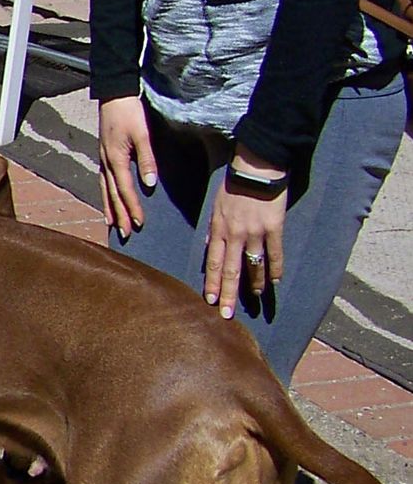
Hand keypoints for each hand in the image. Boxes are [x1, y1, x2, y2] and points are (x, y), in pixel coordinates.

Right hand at [98, 96, 157, 237]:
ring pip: (104, 189)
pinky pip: (103, 181)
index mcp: (115, 159)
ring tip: (112, 224)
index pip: (125, 190)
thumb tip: (149, 183)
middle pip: (112, 194)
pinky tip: (108, 200)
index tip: (139, 223)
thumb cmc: (130, 112)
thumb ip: (146, 159)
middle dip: (119, 215)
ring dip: (109, 208)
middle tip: (125, 234)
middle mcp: (106, 162)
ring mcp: (102, 159)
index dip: (132, 207)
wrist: (114, 95)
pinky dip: (105, 194)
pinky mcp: (103, 155)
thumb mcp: (143, 134)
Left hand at [204, 149, 286, 317]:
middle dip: (228, 294)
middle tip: (227, 314)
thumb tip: (209, 245)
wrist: (256, 170)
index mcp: (218, 230)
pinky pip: (275, 253)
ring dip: (252, 284)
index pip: (214, 263)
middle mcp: (235, 235)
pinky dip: (275, 269)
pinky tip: (275, 283)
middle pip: (231, 270)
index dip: (213, 283)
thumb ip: (213, 228)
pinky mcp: (273, 228)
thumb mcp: (215, 206)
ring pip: (252, 265)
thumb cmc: (234, 186)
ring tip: (252, 299)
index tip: (211, 300)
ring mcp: (255, 233)